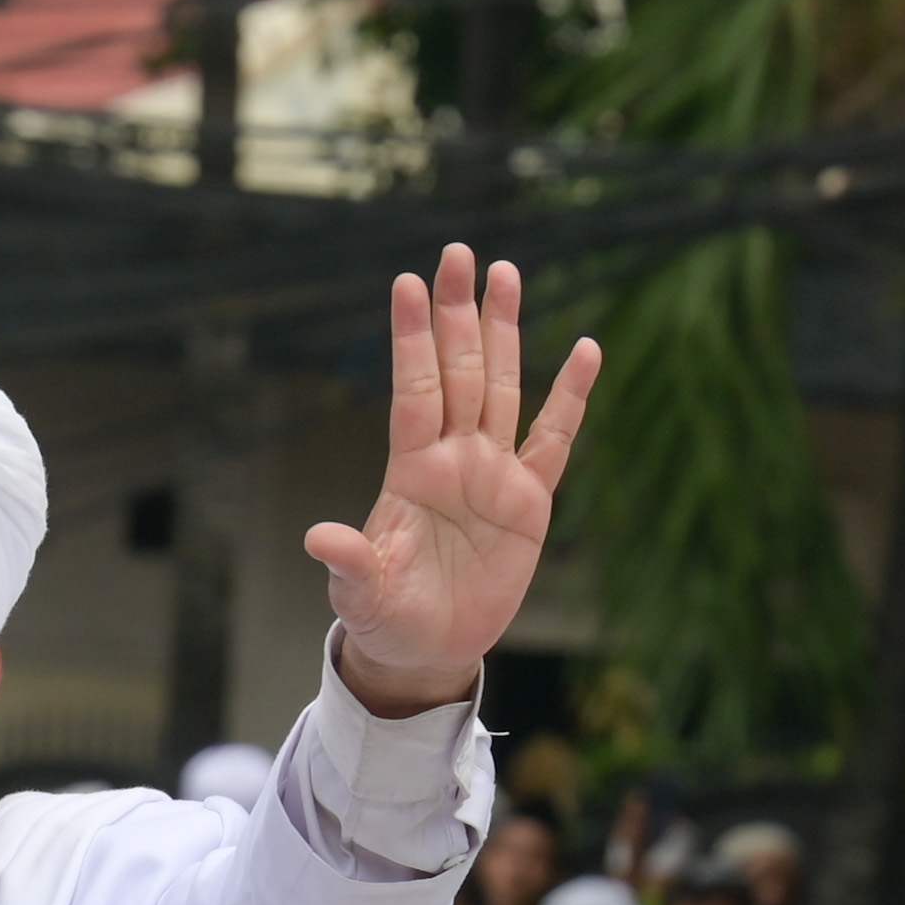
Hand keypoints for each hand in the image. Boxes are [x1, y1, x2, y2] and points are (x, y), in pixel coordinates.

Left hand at [305, 249, 602, 720]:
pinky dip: (571, 397)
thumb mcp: (362, 596)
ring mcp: (493, 474)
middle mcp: (453, 458)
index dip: (412, 341)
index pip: (414, 392)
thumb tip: (318, 538)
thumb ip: (350, 563)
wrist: (428, 651)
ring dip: (505, 332)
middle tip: (459, 253)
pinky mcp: (530, 501)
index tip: (406, 283)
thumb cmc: (386, 619)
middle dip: (458, 314)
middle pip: (460, 371)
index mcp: (411, 472)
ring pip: (503, 387)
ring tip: (505, 273)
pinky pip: (555, 440)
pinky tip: (586, 350)